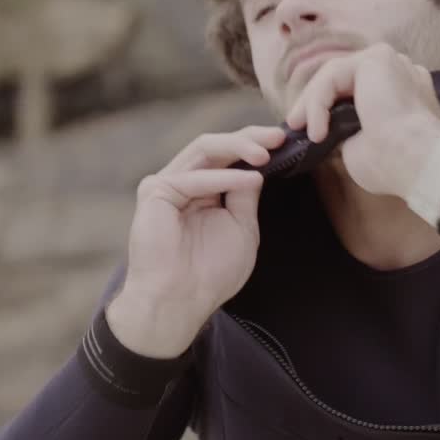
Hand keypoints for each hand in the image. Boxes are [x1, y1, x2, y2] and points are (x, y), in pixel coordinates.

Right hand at [106, 125, 286, 357]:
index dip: (255, 145)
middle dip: (250, 138)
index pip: (228, 156)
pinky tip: (250, 179)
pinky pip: (194, 178)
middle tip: (278, 137)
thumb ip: (246, 196)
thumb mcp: (241, 228)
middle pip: (216, 147)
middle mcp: (183, 181)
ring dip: (238, 148)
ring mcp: (166, 184)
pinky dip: (224, 178)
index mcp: (202, 189)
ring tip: (266, 153)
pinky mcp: (155, 192)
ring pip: (204, 150)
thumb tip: (259, 168)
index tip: (285, 141)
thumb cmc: (210, 273)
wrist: (181, 301)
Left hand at [285, 43, 439, 197]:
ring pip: (335, 74)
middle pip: (342, 78)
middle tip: (295, 125)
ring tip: (300, 128)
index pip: (354, 90)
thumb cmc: (396, 165)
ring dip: (312, 102)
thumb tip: (327, 133)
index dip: (326, 107)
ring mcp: (391, 61)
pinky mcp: (377, 59)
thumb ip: (347, 133)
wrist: (419, 163)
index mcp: (401, 91)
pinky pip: (334, 74)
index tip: (310, 133)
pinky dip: (319, 101)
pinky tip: (317, 130)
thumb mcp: (362, 148)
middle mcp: (399, 71)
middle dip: (314, 102)